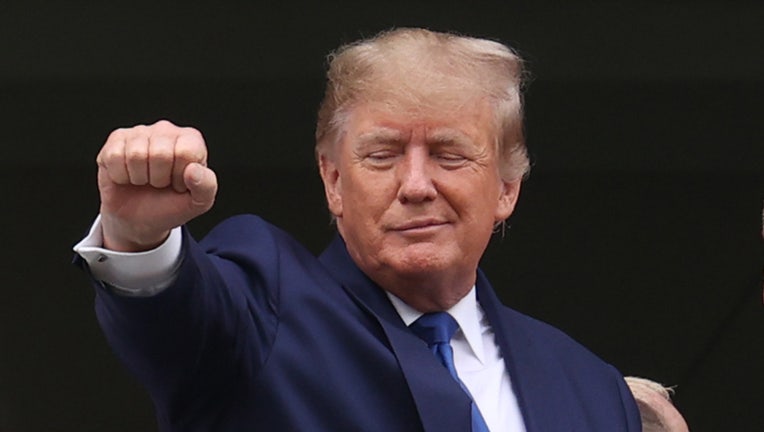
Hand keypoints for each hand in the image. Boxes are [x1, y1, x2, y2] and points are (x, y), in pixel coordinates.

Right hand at [96, 119, 217, 251]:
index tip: (179, 184)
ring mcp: (140, 132)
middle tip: (159, 183)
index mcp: (191, 140)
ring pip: (136, 155)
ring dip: (139, 178)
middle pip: (160, 153)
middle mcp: (167, 130)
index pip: (186, 153)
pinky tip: (128, 176)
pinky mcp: (116, 139)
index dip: (179, 176)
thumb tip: (193, 170)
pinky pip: (114, 156)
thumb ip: (206, 187)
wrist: (139, 218)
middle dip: (158, 179)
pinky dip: (120, 175)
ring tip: (145, 180)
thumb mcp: (198, 203)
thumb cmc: (170, 205)